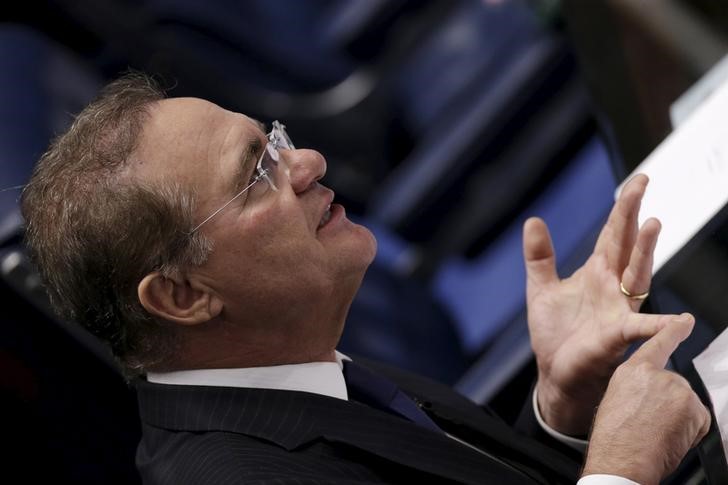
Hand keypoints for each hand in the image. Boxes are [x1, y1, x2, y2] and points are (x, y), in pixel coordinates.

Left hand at [524, 174, 670, 434]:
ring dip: (646, 250)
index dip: (623, 208)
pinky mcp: (617, 336)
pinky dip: (662, 326)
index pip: (613, 234)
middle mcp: (613, 286)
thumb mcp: (541, 288)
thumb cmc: (555, 333)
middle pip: (628, 244)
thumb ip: (540, 256)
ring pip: (637, 274)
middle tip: (641, 184)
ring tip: (653, 224)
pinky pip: (642, 328)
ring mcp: (619, 309)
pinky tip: (682, 321)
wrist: (555, 372)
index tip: (637, 181)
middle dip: (633, 214)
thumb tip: (533, 220)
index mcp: (597, 272)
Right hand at [583, 317, 710, 483]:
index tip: (684, 320)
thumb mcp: (617, 399)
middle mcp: (658, 375)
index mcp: (633, 370)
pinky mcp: (694, 409)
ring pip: (687, 403)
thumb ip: (639, 387)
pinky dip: (690, 430)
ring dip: (678, 417)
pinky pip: (699, 418)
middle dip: (668, 403)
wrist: (622, 460)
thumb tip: (653, 392)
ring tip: (656, 432)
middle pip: (674, 385)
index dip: (673, 330)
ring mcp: (678, 391)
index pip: (658, 343)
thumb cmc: (613, 437)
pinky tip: (669, 437)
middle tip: (649, 422)